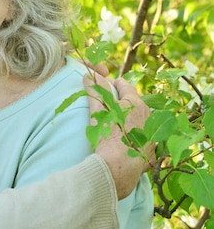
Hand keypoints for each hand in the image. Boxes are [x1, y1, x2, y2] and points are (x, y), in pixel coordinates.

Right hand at [85, 72, 154, 198]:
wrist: (119, 166)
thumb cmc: (108, 135)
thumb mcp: (99, 109)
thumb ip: (95, 90)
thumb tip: (89, 75)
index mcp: (135, 104)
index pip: (126, 87)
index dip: (116, 83)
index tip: (112, 82)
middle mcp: (148, 116)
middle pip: (134, 103)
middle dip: (124, 101)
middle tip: (112, 103)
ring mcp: (151, 133)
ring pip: (140, 120)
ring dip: (130, 118)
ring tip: (118, 122)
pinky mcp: (151, 150)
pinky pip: (142, 137)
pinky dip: (134, 135)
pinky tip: (125, 140)